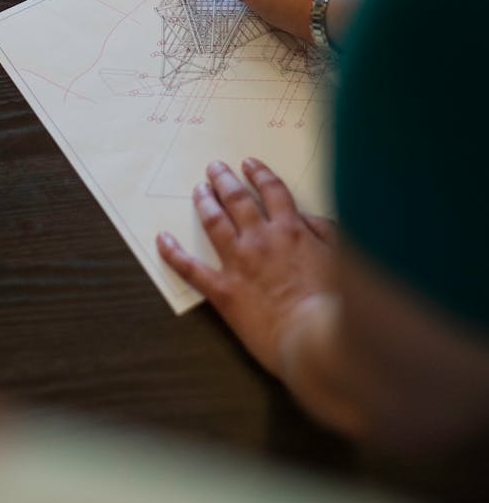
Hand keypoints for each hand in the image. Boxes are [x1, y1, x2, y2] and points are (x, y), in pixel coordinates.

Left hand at [157, 159, 335, 377]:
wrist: (317, 338)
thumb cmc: (335, 304)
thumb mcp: (341, 259)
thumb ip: (324, 232)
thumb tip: (307, 218)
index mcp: (291, 231)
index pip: (272, 191)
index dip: (259, 174)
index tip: (249, 164)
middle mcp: (261, 239)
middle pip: (237, 199)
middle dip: (224, 180)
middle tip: (213, 168)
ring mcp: (239, 263)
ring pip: (215, 222)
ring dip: (204, 202)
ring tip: (198, 190)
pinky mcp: (223, 290)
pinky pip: (191, 268)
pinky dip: (173, 252)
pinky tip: (162, 239)